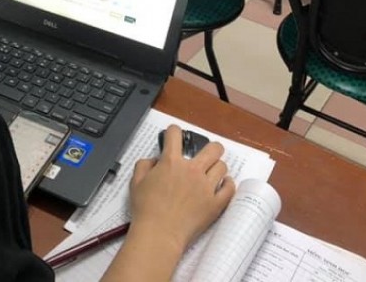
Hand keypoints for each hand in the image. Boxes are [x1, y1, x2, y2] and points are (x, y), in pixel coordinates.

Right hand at [128, 125, 234, 253]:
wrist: (159, 234)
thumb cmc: (146, 209)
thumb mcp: (136, 182)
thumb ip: (144, 165)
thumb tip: (154, 161)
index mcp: (171, 162)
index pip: (175, 135)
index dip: (173, 131)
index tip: (174, 135)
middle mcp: (192, 170)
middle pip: (213, 148)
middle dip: (211, 147)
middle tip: (206, 154)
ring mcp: (206, 187)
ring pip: (222, 167)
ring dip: (217, 167)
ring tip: (211, 174)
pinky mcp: (216, 203)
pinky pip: (229, 188)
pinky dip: (227, 185)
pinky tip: (222, 185)